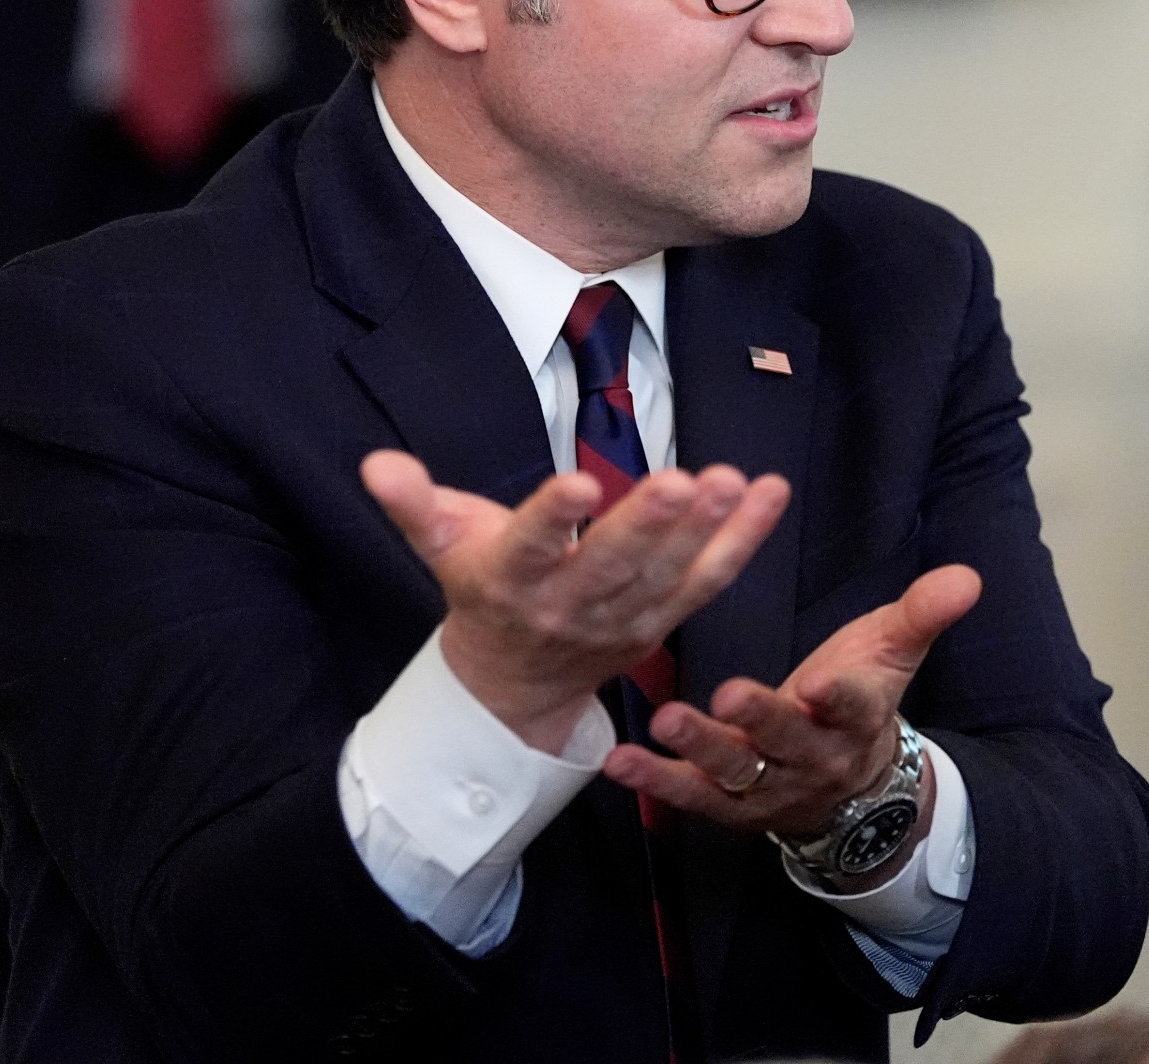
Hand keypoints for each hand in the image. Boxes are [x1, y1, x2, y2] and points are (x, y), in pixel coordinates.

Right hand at [361, 450, 791, 753]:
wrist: (515, 686)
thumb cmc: (483, 592)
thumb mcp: (442, 547)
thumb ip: (414, 503)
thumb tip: (376, 463)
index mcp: (512, 580)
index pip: (532, 546)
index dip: (554, 518)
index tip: (579, 484)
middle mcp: (570, 605)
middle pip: (613, 565)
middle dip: (649, 526)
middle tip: (681, 482)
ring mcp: (624, 619)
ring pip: (669, 575)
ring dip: (707, 530)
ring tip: (733, 482)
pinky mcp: (664, 621)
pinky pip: (710, 580)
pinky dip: (745, 539)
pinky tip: (772, 492)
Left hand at [601, 563, 980, 847]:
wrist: (848, 787)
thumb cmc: (857, 700)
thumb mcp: (889, 653)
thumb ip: (921, 615)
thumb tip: (969, 578)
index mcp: (854, 718)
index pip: (853, 706)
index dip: (840, 697)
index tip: (825, 684)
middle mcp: (812, 757)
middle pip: (786, 739)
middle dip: (759, 720)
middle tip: (726, 696)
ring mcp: (767, 785)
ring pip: (735, 769)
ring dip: (698, 748)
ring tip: (665, 721)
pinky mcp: (727, 803)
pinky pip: (691, 794)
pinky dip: (655, 780)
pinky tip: (619, 762)